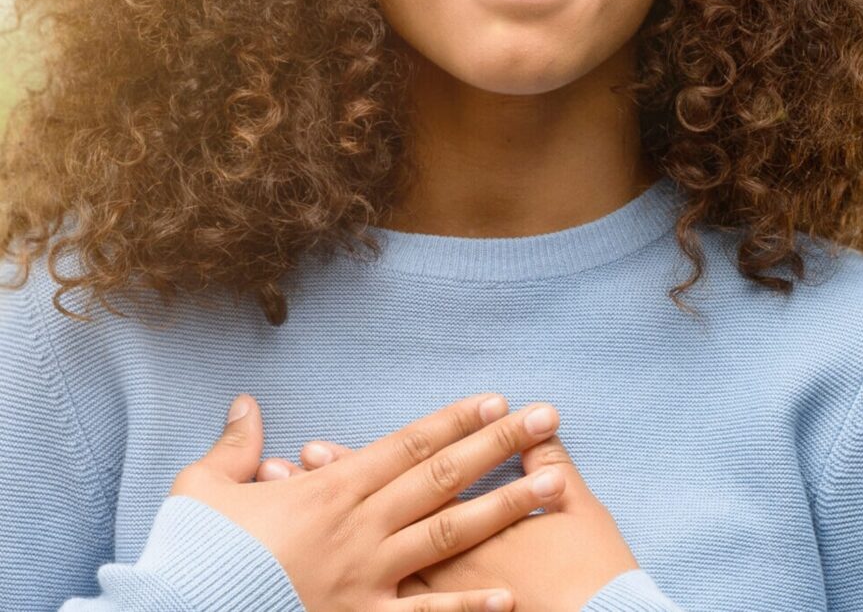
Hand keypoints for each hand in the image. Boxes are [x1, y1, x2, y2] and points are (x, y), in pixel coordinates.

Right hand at [171, 391, 566, 611]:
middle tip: (546, 418)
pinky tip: (511, 596)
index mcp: (330, 488)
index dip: (455, 419)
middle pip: (443, 476)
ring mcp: (369, 575)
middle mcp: (361, 525)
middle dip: (499, 444)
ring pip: (451, 533)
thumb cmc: (194, 553)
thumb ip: (235, 445)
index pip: (408, 443)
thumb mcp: (203, 487)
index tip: (495, 399)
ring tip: (555, 486)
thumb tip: (246, 402)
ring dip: (507, 507)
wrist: (180, 611)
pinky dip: (468, 606)